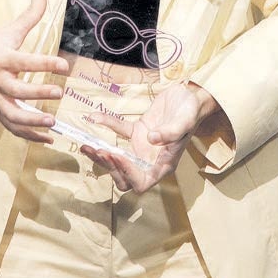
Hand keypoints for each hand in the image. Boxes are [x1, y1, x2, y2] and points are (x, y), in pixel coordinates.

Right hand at [0, 0, 68, 142]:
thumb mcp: (9, 29)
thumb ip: (31, 13)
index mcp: (3, 58)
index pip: (25, 61)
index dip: (45, 64)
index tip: (65, 65)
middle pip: (17, 91)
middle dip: (38, 94)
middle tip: (59, 92)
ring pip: (12, 116)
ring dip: (32, 122)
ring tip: (52, 123)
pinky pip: (11, 127)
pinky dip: (28, 134)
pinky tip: (47, 136)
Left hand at [81, 81, 223, 193]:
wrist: (190, 95)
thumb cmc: (191, 111)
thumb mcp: (184, 122)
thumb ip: (170, 132)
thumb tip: (152, 140)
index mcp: (164, 165)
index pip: (142, 182)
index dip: (128, 175)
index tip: (118, 157)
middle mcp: (150, 160)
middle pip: (125, 177)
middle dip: (109, 168)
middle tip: (98, 152)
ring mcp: (142, 147)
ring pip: (117, 159)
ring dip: (102, 155)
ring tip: (86, 146)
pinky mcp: (138, 131)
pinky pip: (120, 131)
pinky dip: (108, 124)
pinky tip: (95, 117)